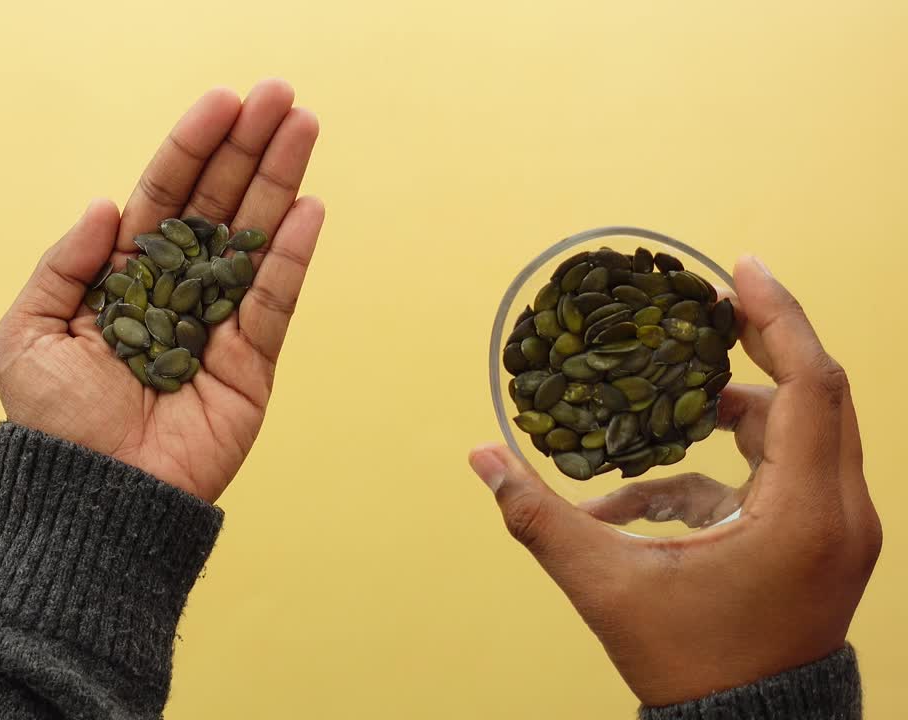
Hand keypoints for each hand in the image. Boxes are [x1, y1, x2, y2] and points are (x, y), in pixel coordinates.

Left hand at [0, 80, 321, 502]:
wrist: (90, 499)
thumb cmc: (51, 423)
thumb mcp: (26, 334)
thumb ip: (63, 265)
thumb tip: (106, 207)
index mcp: (123, 277)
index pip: (163, 197)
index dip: (191, 148)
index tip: (222, 102)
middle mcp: (174, 291)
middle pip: (218, 204)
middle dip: (248, 148)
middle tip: (280, 95)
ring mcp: (216, 326)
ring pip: (253, 240)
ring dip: (280, 182)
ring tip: (304, 127)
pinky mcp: (249, 366)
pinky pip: (273, 302)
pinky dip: (292, 257)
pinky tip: (308, 209)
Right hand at [468, 256, 880, 705]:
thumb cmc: (688, 664)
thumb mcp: (606, 586)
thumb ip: (539, 517)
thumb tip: (481, 458)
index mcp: (802, 514)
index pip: (809, 385)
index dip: (777, 317)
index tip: (742, 268)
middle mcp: (840, 513)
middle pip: (819, 394)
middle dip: (764, 342)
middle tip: (712, 307)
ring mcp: (842, 530)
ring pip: (807, 432)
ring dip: (744, 408)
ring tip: (681, 403)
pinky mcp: (827, 544)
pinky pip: (791, 474)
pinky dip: (735, 464)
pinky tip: (663, 494)